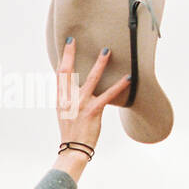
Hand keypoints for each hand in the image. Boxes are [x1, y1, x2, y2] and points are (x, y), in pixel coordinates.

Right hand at [52, 38, 130, 179]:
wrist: (73, 149)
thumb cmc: (72, 132)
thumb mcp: (65, 113)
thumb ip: (70, 99)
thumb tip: (77, 87)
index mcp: (60, 99)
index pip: (60, 74)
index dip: (64, 57)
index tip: (69, 43)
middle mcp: (68, 100)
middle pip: (69, 72)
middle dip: (71, 55)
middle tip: (76, 40)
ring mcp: (80, 105)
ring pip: (90, 80)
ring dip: (100, 64)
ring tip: (107, 51)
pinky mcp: (93, 112)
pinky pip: (107, 95)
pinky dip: (119, 86)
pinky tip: (128, 78)